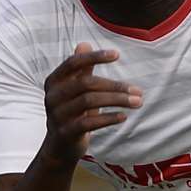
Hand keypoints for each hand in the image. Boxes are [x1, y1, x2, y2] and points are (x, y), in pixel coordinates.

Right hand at [41, 43, 142, 166]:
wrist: (59, 147)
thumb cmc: (71, 113)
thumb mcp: (73, 90)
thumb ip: (80, 70)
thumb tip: (84, 43)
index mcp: (53, 81)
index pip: (73, 63)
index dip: (94, 57)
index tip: (117, 54)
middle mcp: (52, 96)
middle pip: (86, 83)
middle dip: (115, 86)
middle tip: (138, 91)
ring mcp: (57, 115)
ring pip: (89, 101)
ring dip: (117, 100)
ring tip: (137, 102)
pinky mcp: (65, 132)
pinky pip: (89, 123)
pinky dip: (108, 118)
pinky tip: (124, 116)